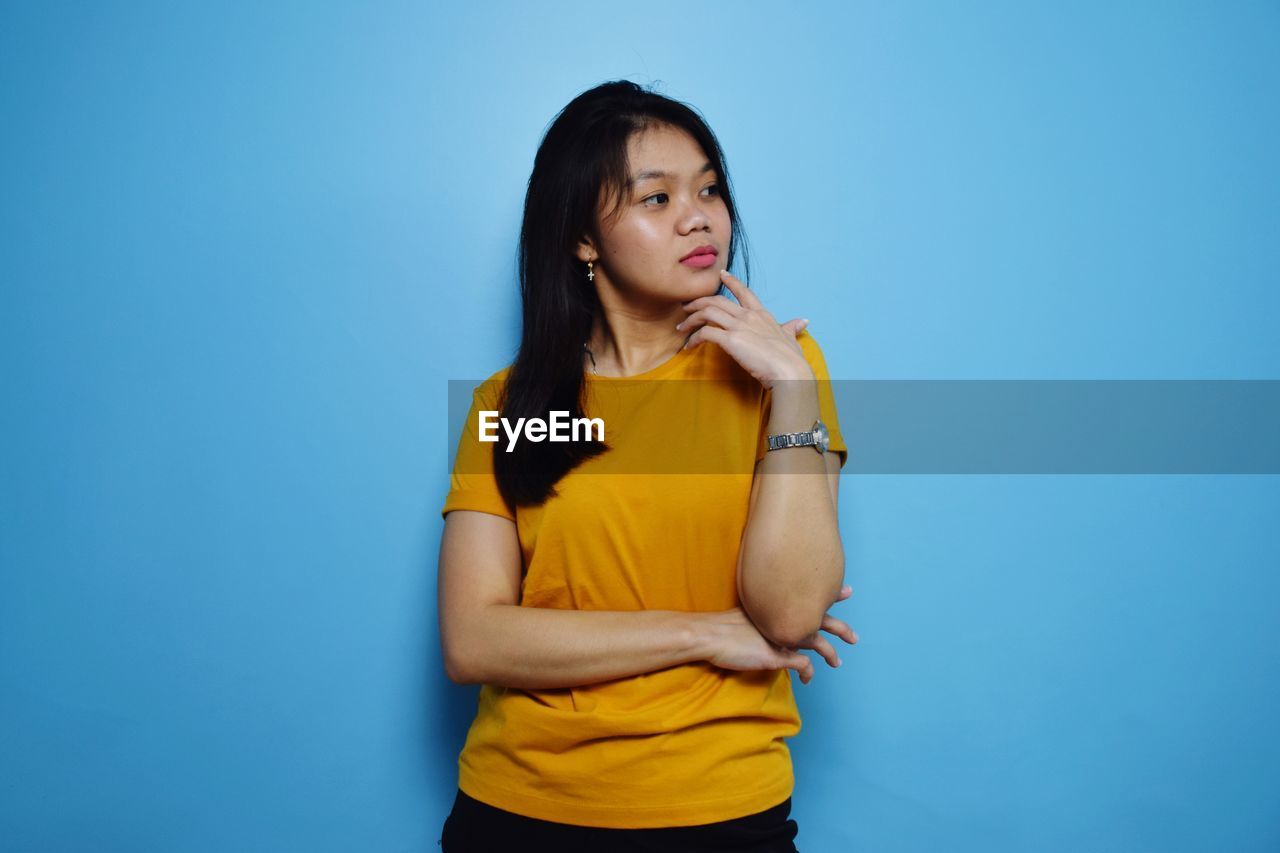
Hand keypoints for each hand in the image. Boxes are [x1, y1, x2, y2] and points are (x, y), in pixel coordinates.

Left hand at [676, 269, 814, 389]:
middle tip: (686, 307)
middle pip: (716, 300)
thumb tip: (802, 321)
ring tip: (681, 327)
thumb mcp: (791, 338)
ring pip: (707, 312)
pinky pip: (705, 333)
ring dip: (691, 318)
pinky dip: (694, 338)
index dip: (732, 282)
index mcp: (762, 314)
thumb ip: (792, 328)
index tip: (721, 275)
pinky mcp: (731, 340)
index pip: (744, 292)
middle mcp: (749, 316)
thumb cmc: (791, 359)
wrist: (789, 371)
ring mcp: (739, 326)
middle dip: (698, 302)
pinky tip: (689, 346)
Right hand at [701, 585, 857, 685]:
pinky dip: (807, 672)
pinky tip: (807, 679)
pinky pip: (801, 664)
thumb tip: (771, 621)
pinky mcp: (777, 655)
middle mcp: (783, 618)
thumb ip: (763, 616)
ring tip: (837, 663)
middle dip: (840, 628)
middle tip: (854, 637)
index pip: (810, 597)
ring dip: (830, 654)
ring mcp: (781, 637)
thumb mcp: (747, 613)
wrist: (707, 634)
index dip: (829, 595)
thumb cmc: (721, 625)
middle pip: (820, 619)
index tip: (847, 590)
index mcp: (777, 606)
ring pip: (817, 643)